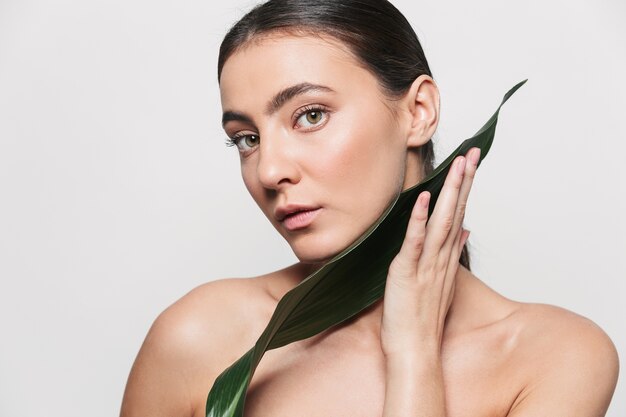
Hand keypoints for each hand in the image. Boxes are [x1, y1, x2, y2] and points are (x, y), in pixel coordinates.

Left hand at [381, 147, 478, 357]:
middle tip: (473, 153)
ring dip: (450, 194)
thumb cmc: (422, 317)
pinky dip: (420, 221)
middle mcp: (440, 258)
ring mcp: (426, 265)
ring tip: (458, 166)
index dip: (466, 189)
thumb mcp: (442, 282)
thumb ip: (452, 253)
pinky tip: (425, 199)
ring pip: (442, 223)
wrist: (415, 350)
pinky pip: (415, 243)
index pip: (459, 216)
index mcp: (445, 259)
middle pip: (456, 213)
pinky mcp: (407, 273)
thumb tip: (464, 231)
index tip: (472, 164)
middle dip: (464, 182)